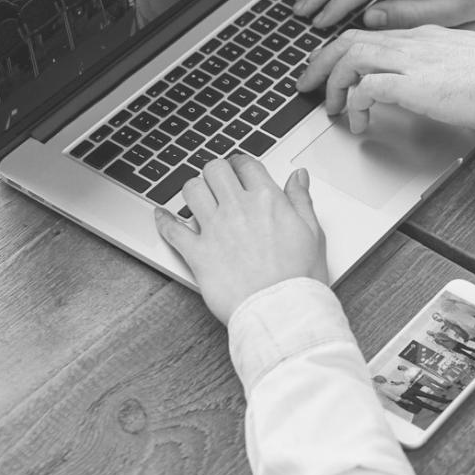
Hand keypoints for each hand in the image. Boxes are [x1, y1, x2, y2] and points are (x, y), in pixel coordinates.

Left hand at [153, 154, 327, 324]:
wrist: (282, 310)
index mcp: (267, 200)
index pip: (246, 164)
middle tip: (219, 181)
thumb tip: (298, 176)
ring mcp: (215, 230)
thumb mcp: (312, 232)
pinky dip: (163, 220)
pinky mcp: (197, 254)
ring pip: (191, 190)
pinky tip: (161, 216)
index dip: (241, 163)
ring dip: (193, 190)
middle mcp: (238, 209)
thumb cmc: (300, 277)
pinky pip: (171, 229)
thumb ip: (301, 199)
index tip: (240, 170)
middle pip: (215, 169)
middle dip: (216, 172)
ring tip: (198, 197)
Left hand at [295, 25, 474, 134]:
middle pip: (349, 39)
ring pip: (348, 56)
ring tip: (328, 107)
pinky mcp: (413, 84)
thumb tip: (428, 89)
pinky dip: (355, 105)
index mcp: (426, 34)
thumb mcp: (468, 67)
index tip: (336, 71)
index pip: (372, 33)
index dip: (346, 51)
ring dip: (331, 83)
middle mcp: (413, 41)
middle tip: (308, 86)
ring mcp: (411, 60)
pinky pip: (365, 88)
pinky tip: (361, 122)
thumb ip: (442, 71)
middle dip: (321, 63)